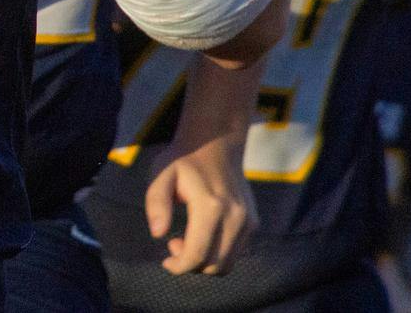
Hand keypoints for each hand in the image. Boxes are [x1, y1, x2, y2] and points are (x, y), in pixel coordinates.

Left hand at [144, 130, 255, 274]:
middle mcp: (235, 217)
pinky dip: (218, 254)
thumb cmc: (183, 160)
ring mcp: (248, 221)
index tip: (166, 261)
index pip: (197, 255)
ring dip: (205, 262)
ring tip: (188, 240)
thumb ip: (156, 203)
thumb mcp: (161, 174)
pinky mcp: (253, 222)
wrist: (216, 143)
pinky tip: (203, 236)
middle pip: (214, 265)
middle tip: (175, 244)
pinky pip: (236, 252)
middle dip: (191, 265)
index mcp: (211, 206)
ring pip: (228, 263)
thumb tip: (158, 234)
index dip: (179, 267)